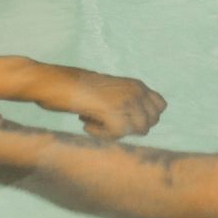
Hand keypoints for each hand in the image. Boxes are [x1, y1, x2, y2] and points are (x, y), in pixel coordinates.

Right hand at [38, 67, 167, 138]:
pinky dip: (101, 134)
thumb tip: (141, 127)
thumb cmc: (79, 89)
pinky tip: (86, 124)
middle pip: (150, 122)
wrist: (56, 82)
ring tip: (95, 121)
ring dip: (117, 132)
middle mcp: (135, 90)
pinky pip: (118, 134)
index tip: (121, 117)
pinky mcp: (112, 110)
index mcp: (136, 84)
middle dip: (131, 128)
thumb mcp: (110, 92)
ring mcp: (125, 100)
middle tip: (107, 121)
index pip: (160, 107)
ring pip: (138, 130)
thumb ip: (127, 103)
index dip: (143, 118)